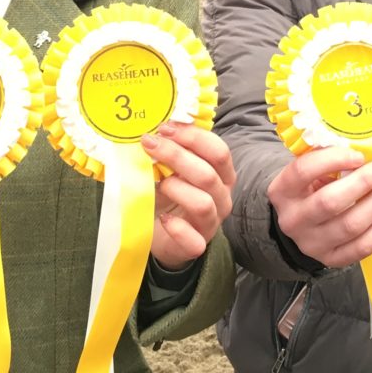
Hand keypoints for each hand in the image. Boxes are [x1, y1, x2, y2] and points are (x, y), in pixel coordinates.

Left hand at [143, 123, 236, 267]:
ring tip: (159, 184)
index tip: (165, 128)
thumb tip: (153, 128)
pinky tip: (163, 219)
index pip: (219, 151)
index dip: (193, 137)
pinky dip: (176, 228)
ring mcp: (212, 223)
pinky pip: (193, 240)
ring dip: (176, 189)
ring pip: (203, 203)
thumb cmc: (169, 196)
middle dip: (176, 155)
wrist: (161, 234)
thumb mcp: (172, 169)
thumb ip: (170, 150)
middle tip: (150, 144)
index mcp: (221, 174)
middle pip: (208, 174)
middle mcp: (221, 197)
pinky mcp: (197, 245)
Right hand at [267, 146, 371, 267]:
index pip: (303, 171)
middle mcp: (292, 220)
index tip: (358, 155)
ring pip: (350, 225)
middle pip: (330, 202)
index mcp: (281, 191)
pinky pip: (361, 247)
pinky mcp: (330, 259)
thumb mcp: (308, 171)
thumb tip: (364, 146)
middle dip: (363, 182)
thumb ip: (327, 158)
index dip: (333, 159)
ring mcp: (311, 243)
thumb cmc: (309, 189)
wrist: (300, 224)